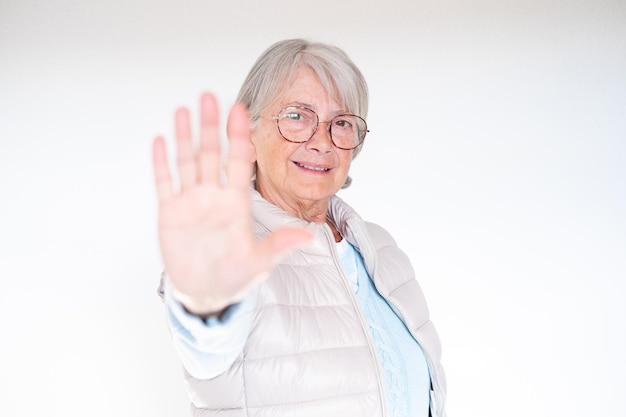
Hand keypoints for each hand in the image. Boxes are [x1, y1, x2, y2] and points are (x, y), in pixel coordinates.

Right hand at [152, 93, 311, 315]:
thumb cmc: (234, 276)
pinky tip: (160, 140)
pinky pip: (165, 182)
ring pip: (187, 161)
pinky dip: (162, 162)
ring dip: (185, 136)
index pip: (240, 162)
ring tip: (184, 110)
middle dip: (211, 126)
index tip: (242, 110)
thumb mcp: (258, 262)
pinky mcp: (170, 213)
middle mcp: (214, 196)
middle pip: (211, 153)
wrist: (206, 292)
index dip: (240, 136)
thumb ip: (278, 246)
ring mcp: (191, 202)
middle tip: (209, 96)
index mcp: (237, 203)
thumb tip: (308, 236)